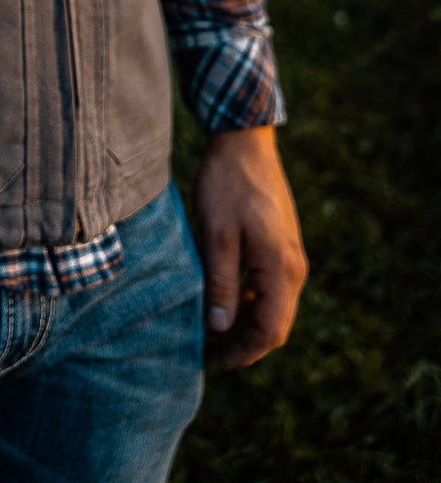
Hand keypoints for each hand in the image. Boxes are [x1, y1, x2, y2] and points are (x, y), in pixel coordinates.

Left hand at [194, 125, 307, 368]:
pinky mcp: (281, 244)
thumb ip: (221, 284)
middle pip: (274, 324)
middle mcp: (294, 267)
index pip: (270, 331)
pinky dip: (249, 301)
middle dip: (242, 342)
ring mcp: (290, 255)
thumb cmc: (227, 185)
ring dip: (244, 322)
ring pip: (272, 306)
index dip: (241, 352)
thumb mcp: (216, 235)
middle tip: (206, 349)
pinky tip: (222, 298)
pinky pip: (269, 286)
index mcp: (281, 269)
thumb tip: (220, 329)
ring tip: (209, 328)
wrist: (244, 140)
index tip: (210, 359)